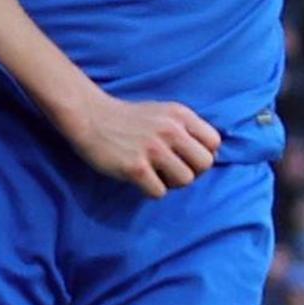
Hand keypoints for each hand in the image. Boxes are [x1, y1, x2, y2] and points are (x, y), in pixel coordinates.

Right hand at [56, 89, 219, 196]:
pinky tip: (140, 180)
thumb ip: (185, 128)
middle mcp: (170, 130)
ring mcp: (153, 149)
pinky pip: (160, 192)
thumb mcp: (163, 112)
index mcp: (180, 115)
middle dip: (191, 171)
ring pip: (185, 180)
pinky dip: (151, 190)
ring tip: (155, 175)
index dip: (202, 154)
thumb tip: (208, 156)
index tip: (185, 157)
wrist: (89, 116)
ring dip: (171, 183)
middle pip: (205, 164)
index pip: (214, 142)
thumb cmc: (127, 118)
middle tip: (172, 170)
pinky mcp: (135, 168)